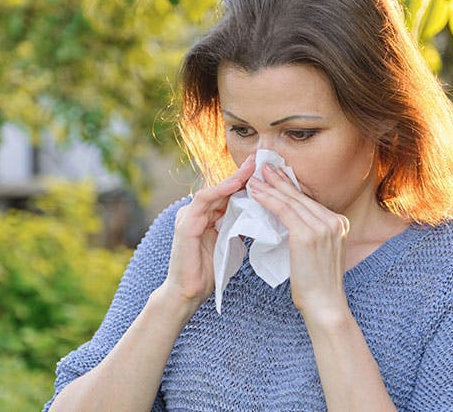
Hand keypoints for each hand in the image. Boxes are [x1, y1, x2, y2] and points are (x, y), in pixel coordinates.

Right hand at [161, 154, 255, 310]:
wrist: (188, 293)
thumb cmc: (209, 271)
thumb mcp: (230, 245)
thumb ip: (238, 228)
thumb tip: (261, 218)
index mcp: (208, 216)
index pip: (229, 194)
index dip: (247, 182)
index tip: (266, 170)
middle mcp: (197, 212)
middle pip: (223, 188)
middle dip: (243, 174)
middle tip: (262, 159)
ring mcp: (189, 216)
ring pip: (215, 190)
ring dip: (234, 178)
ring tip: (252, 167)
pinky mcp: (185, 224)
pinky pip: (203, 201)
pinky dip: (220, 191)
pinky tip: (235, 184)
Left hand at [247, 164, 350, 321]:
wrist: (324, 305)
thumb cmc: (316, 285)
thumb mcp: (317, 253)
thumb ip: (309, 234)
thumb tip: (287, 222)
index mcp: (339, 223)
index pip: (309, 201)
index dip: (290, 187)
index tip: (276, 176)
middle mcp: (335, 221)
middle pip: (301, 197)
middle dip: (280, 180)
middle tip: (264, 167)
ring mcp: (324, 227)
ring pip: (291, 201)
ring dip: (270, 187)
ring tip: (254, 178)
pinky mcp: (308, 235)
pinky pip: (284, 211)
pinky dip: (268, 199)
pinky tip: (256, 193)